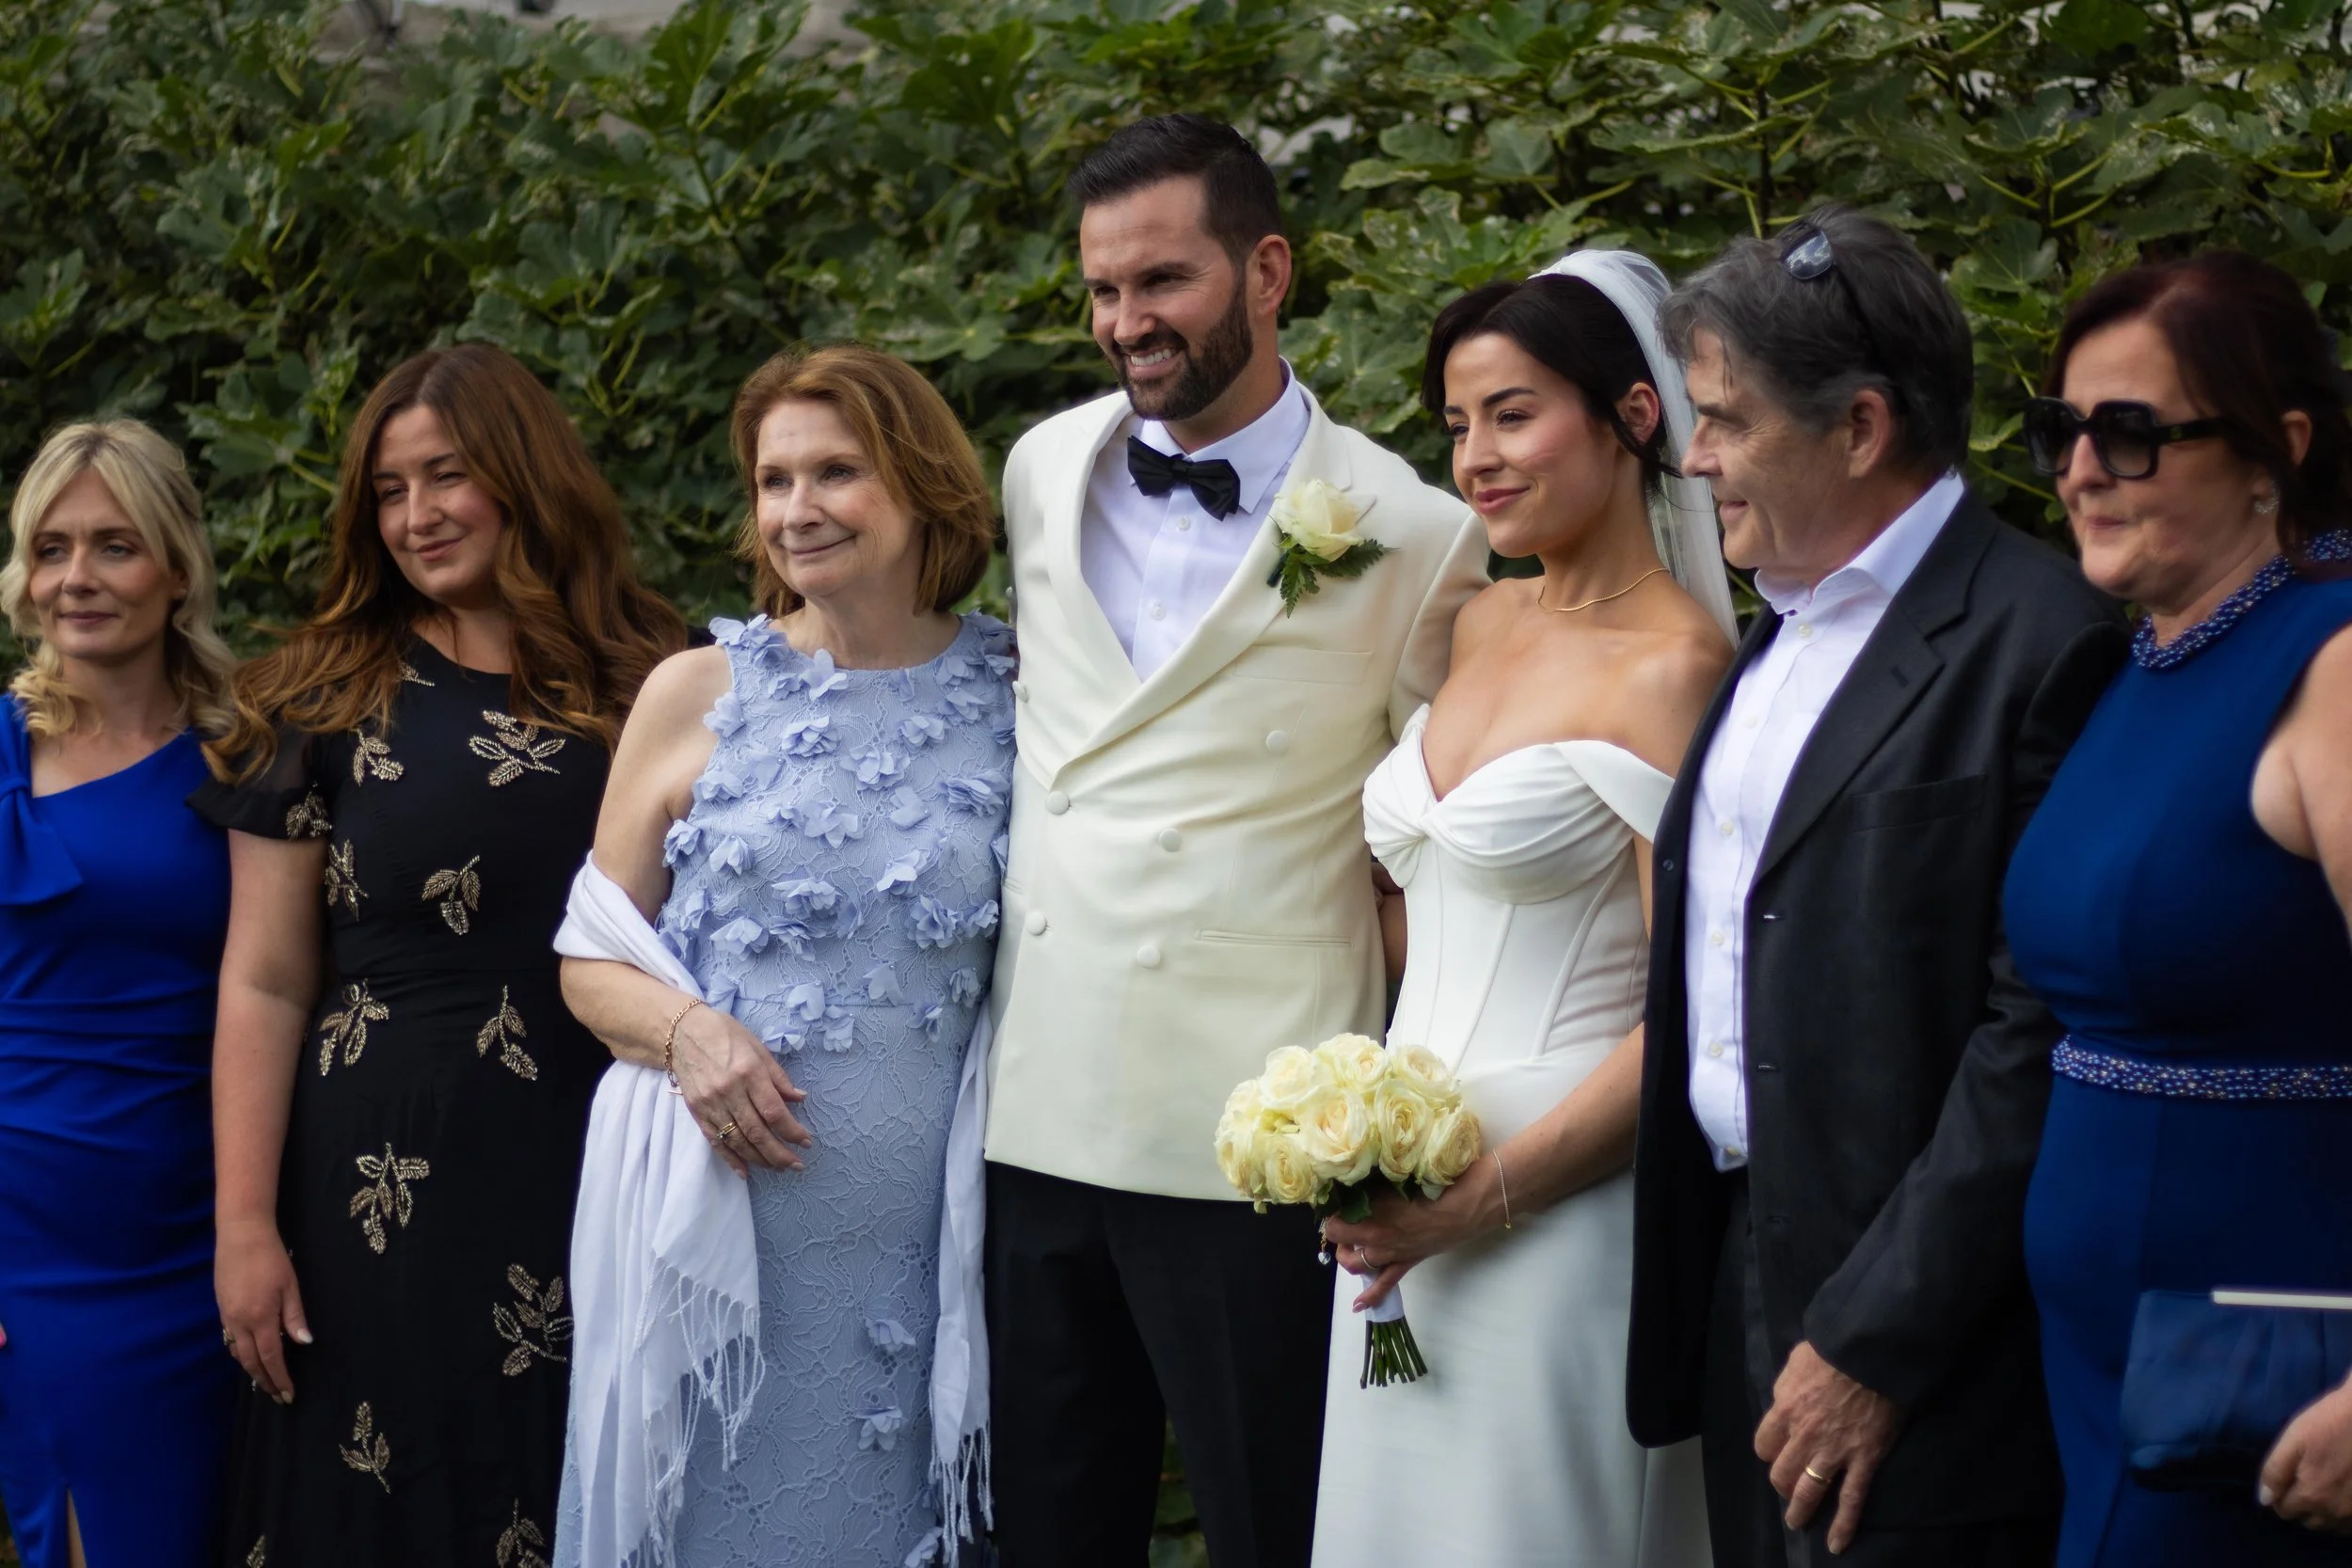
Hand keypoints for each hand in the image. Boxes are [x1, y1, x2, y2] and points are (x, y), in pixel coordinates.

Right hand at [216, 1216, 311, 1403]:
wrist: (240, 1234)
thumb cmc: (271, 1257)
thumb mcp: (290, 1286)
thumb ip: (295, 1317)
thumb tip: (304, 1343)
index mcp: (260, 1318)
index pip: (271, 1358)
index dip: (280, 1378)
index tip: (288, 1395)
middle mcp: (239, 1323)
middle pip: (251, 1362)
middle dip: (265, 1381)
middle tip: (277, 1396)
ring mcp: (227, 1316)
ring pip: (237, 1353)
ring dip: (251, 1369)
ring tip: (265, 1380)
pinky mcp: (221, 1308)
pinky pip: (230, 1339)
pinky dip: (240, 1353)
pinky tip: (250, 1354)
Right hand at [671, 1003, 810, 1176]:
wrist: (682, 1033)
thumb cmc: (726, 1035)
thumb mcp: (758, 1048)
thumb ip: (778, 1077)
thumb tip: (799, 1099)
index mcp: (748, 1073)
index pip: (773, 1111)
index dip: (792, 1131)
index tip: (806, 1142)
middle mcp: (729, 1091)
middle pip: (756, 1132)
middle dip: (779, 1153)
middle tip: (796, 1165)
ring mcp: (711, 1104)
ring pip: (737, 1141)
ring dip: (759, 1159)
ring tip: (778, 1168)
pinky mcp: (697, 1112)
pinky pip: (715, 1141)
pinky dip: (731, 1159)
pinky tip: (745, 1171)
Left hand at [1318, 1164, 1500, 1311]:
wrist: (1463, 1206)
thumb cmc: (1433, 1186)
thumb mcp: (1396, 1179)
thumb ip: (1373, 1186)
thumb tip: (1355, 1185)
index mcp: (1371, 1214)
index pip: (1334, 1220)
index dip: (1331, 1211)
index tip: (1336, 1203)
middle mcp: (1375, 1238)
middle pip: (1341, 1240)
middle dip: (1338, 1232)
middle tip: (1344, 1219)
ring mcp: (1389, 1254)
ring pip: (1356, 1264)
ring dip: (1349, 1255)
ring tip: (1350, 1245)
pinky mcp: (1405, 1263)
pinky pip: (1384, 1284)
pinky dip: (1370, 1296)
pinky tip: (1358, 1305)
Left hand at [1755, 1341, 1905, 1554]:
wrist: (1872, 1353)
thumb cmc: (1834, 1351)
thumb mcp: (1796, 1361)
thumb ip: (1786, 1386)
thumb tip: (1783, 1401)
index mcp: (1785, 1410)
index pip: (1764, 1444)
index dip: (1770, 1450)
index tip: (1777, 1451)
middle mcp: (1804, 1437)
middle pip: (1781, 1473)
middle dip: (1782, 1482)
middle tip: (1787, 1487)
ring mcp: (1834, 1452)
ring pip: (1809, 1491)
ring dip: (1800, 1509)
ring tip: (1797, 1522)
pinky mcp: (1864, 1460)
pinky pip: (1851, 1499)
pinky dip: (1843, 1524)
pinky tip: (1836, 1543)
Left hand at [2263, 1375, 2351, 1530]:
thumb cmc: (2329, 1423)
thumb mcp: (2293, 1441)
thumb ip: (2275, 1472)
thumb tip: (2264, 1500)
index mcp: (2312, 1496)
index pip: (2284, 1511)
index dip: (2279, 1496)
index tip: (2284, 1480)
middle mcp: (2336, 1512)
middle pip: (2309, 1521)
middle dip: (2301, 1506)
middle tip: (2303, 1482)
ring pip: (2332, 1525)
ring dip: (2323, 1513)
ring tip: (2322, 1488)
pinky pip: (2351, 1524)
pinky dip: (2343, 1515)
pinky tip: (2341, 1495)